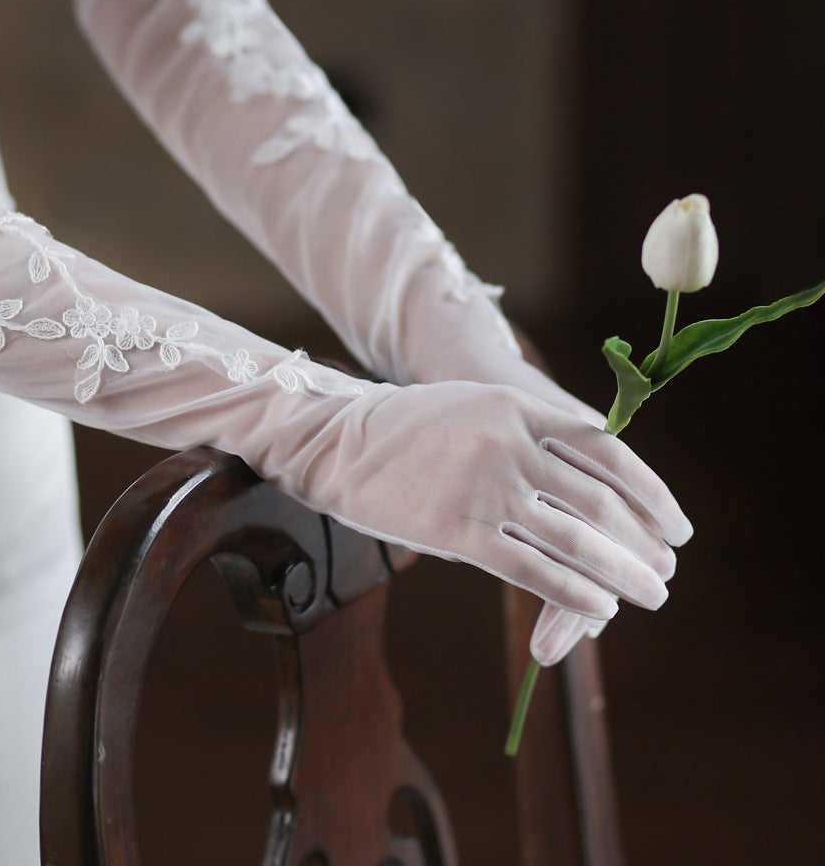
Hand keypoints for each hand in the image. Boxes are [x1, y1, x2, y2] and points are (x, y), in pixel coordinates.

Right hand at [269, 380, 690, 621]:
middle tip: (665, 572)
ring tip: (648, 596)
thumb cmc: (412, 428)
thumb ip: (534, 433)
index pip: (608, 452)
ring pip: (574, 540)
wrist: (339, 442)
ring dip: (622, 575)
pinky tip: (598, 609)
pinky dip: (573, 594)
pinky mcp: (458, 530)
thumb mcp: (479, 407)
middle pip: (600, 502)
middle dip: (642, 544)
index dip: (651, 493)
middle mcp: (509, 443)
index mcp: (519, 406)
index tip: (676, 525)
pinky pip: (532, 570)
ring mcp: (484, 487)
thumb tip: (597, 478)